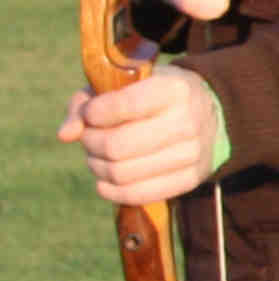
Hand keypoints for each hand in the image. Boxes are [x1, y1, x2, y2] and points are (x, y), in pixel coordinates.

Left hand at [58, 66, 224, 205]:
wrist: (209, 116)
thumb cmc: (153, 97)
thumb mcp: (124, 86)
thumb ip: (86, 104)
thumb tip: (66, 135)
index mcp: (174, 89)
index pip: (123, 105)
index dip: (94, 113)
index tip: (92, 113)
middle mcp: (188, 121)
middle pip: (116, 146)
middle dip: (91, 143)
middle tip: (90, 138)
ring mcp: (192, 153)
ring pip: (121, 173)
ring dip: (98, 167)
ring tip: (99, 157)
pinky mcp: (191, 179)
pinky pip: (137, 194)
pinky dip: (111, 190)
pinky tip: (106, 180)